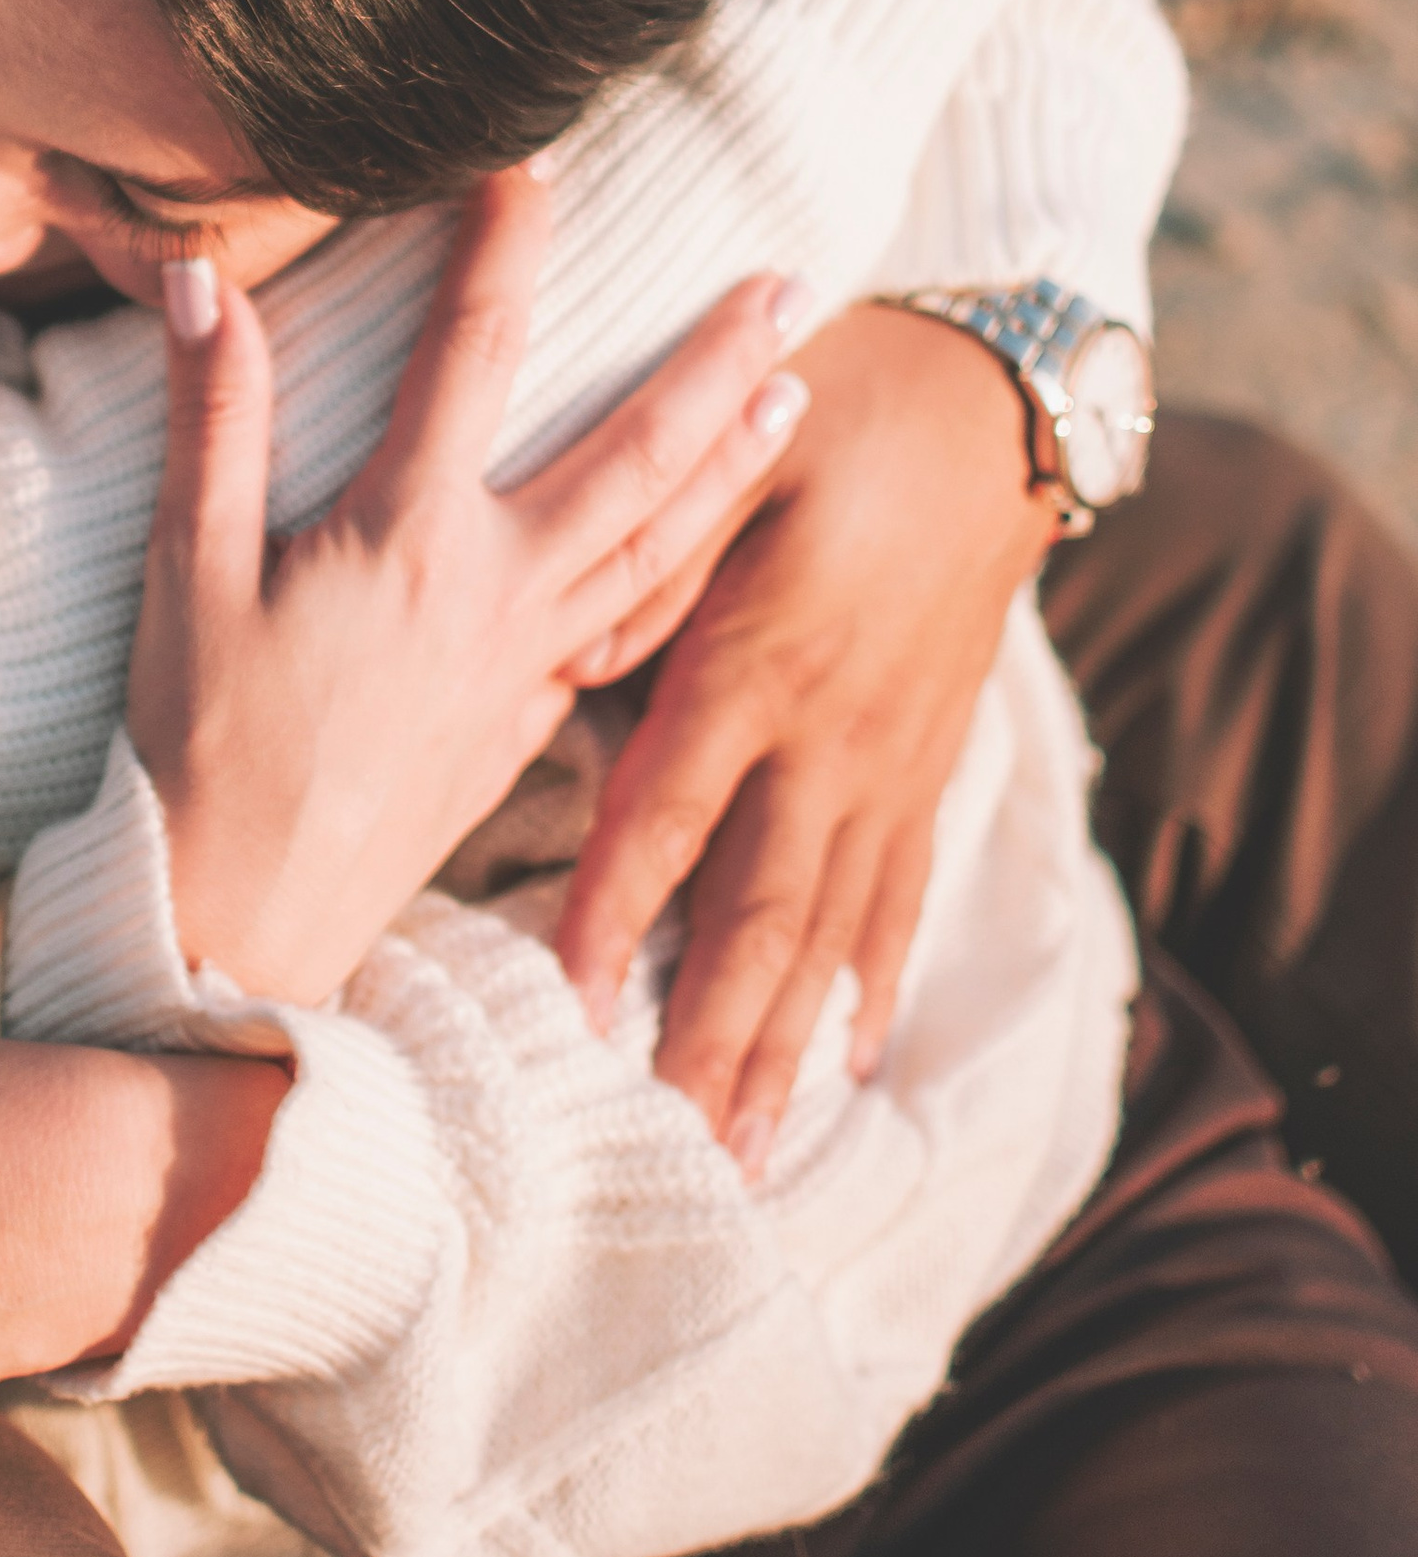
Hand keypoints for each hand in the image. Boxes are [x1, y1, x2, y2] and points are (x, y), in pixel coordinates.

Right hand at [127, 168, 815, 1006]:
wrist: (240, 923)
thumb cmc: (196, 749)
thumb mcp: (187, 574)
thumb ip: (211, 423)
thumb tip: (200, 284)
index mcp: (409, 537)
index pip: (472, 351)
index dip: (503, 243)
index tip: (534, 160)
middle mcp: (495, 592)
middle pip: (635, 455)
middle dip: (718, 364)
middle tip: (792, 286)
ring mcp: (526, 666)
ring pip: (660, 546)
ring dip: (732, 463)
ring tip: (794, 395)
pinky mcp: (527, 728)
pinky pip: (632, 633)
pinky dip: (685, 576)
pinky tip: (706, 548)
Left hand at [554, 302, 1055, 1165]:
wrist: (990, 405)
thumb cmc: (839, 405)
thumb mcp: (745, 452)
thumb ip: (654, 555)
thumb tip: (566, 643)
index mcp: (763, 659)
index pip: (671, 810)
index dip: (617, 907)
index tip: (572, 1004)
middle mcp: (831, 736)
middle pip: (760, 912)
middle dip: (714, 1038)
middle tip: (675, 1151)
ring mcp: (888, 762)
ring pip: (831, 930)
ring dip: (787, 1045)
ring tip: (750, 1151)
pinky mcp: (926, 761)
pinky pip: (900, 892)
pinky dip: (874, 980)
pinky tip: (856, 1060)